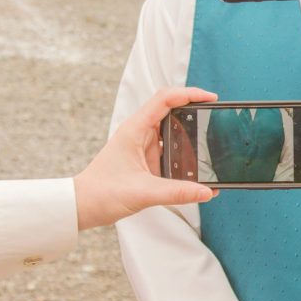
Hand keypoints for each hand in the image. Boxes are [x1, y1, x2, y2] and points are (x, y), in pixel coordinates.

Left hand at [74, 87, 217, 229]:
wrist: (83, 206)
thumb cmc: (102, 193)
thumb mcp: (143, 192)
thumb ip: (177, 192)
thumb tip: (206, 191)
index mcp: (135, 129)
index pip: (165, 99)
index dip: (189, 94)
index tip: (211, 98)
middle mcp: (140, 133)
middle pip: (172, 110)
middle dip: (195, 110)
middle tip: (217, 117)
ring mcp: (143, 146)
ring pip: (173, 130)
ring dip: (191, 134)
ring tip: (212, 141)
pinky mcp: (147, 160)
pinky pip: (171, 150)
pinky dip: (185, 155)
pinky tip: (198, 167)